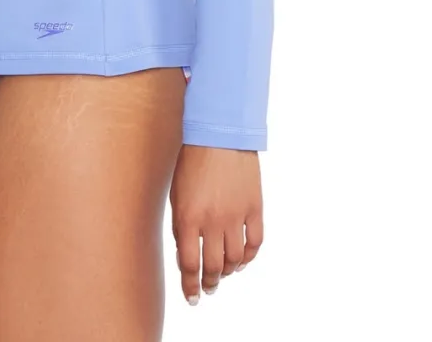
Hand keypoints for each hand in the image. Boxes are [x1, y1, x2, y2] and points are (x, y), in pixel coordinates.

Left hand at [169, 143, 263, 304]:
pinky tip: (242, 260)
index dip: (190, 286)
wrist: (219, 134)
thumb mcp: (176, 194)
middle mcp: (212, 221)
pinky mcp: (254, 208)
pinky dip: (249, 257)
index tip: (192, 297)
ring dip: (228, 271)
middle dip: (209, 282)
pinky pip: (255, 243)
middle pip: (213, 267)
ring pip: (235, 259)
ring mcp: (236, 215)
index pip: (189, 265)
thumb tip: (186, 256)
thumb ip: (180, 226)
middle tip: (208, 288)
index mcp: (187, 217)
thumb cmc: (191, 162)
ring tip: (223, 274)